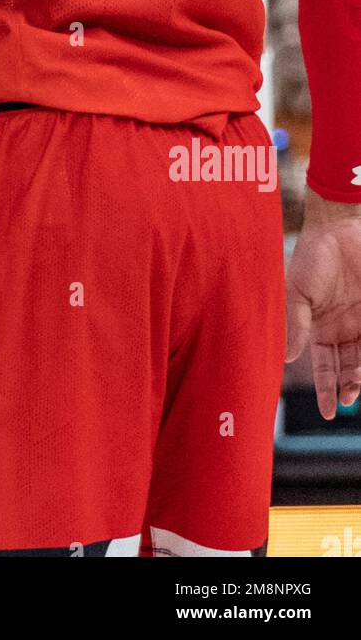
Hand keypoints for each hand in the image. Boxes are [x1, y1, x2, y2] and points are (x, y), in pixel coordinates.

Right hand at [286, 194, 360, 417]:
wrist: (340, 228)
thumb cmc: (313, 257)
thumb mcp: (297, 292)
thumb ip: (295, 324)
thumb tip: (286, 359)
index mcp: (320, 328)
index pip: (324, 366)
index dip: (325, 388)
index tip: (328, 411)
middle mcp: (343, 330)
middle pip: (348, 367)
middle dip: (348, 386)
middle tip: (348, 398)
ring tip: (357, 386)